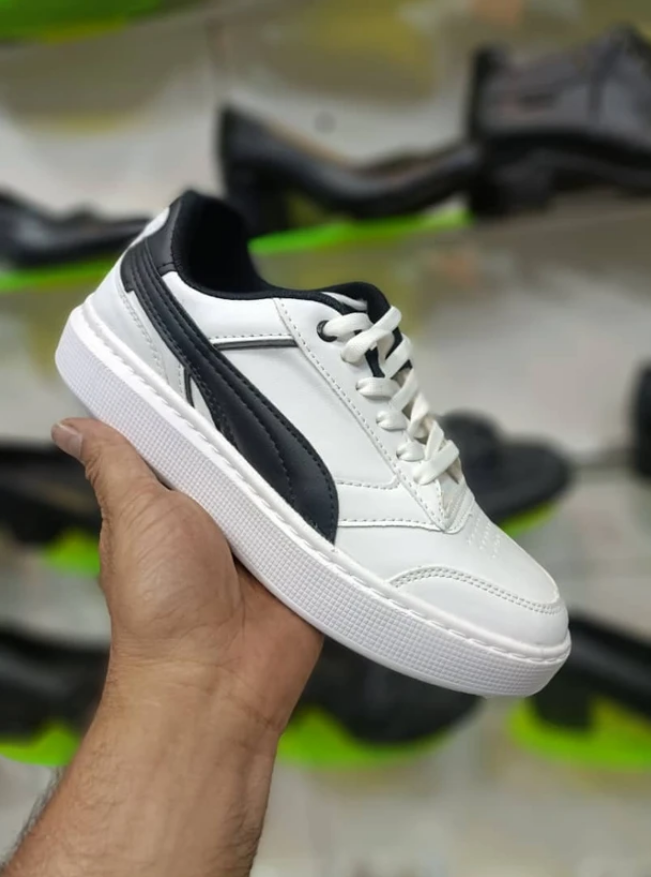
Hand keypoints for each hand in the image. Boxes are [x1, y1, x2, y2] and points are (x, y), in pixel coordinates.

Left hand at [52, 418, 322, 741]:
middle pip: (245, 458)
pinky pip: (321, 524)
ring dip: (290, 482)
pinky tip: (313, 510)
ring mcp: (261, 540)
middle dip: (253, 446)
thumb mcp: (132, 517)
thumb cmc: (160, 614)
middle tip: (254, 444)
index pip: (190, 441)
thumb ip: (116, 464)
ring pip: (287, 486)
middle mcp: (218, 520)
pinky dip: (322, 515)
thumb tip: (75, 429)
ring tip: (279, 488)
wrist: (215, 679)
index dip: (200, 416)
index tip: (211, 386)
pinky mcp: (298, 560)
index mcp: (173, 504)